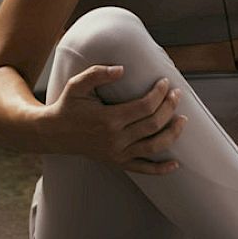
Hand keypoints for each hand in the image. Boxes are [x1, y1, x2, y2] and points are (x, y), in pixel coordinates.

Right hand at [41, 63, 185, 173]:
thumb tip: (122, 69)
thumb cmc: (68, 106)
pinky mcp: (117, 162)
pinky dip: (161, 169)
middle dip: (169, 107)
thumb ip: (98, 73)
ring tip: (182, 120)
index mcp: (108, 119)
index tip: (165, 82)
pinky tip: (175, 164)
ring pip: (153, 147)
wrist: (54, 134)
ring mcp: (117, 153)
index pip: (144, 106)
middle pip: (153, 124)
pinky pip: (143, 169)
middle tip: (176, 95)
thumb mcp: (77, 85)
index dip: (159, 93)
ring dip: (172, 133)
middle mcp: (115, 139)